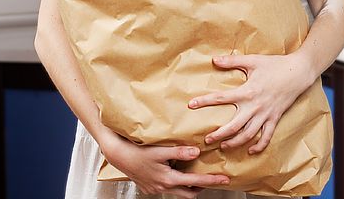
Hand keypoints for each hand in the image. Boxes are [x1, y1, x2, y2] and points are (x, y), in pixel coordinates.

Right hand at [101, 135, 228, 197]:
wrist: (118, 156)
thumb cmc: (138, 152)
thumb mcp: (160, 150)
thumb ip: (179, 152)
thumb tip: (197, 153)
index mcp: (168, 179)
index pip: (195, 182)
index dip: (212, 180)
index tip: (225, 180)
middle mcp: (163, 187)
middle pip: (189, 193)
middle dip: (202, 187)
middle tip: (214, 178)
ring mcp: (156, 188)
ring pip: (178, 191)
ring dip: (189, 185)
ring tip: (198, 174)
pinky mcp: (150, 186)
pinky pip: (168, 188)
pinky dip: (177, 182)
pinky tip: (178, 172)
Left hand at [188, 52, 313, 153]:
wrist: (299, 71)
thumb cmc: (276, 64)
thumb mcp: (253, 61)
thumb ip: (233, 61)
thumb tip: (214, 60)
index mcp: (247, 91)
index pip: (221, 98)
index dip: (205, 101)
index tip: (191, 105)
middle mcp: (255, 106)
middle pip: (233, 126)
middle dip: (219, 135)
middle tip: (207, 140)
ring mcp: (266, 114)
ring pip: (248, 135)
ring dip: (235, 143)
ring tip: (224, 147)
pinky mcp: (275, 118)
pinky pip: (267, 136)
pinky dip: (259, 146)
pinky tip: (250, 151)